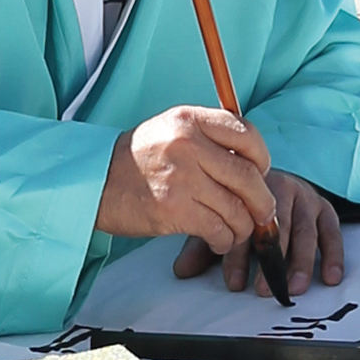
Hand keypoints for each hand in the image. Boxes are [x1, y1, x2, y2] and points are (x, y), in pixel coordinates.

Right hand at [97, 104, 277, 255]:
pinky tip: (220, 240)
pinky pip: (217, 229)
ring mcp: (181, 177)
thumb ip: (211, 137)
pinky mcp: (172, 209)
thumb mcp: (173, 129)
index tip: (262, 172)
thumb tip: (255, 165)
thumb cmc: (139, 158)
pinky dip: (225, 239)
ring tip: (238, 230)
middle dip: (262, 200)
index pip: (247, 134)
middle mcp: (188, 144)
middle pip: (248, 176)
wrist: (97, 181)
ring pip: (236, 208)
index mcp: (190, 119)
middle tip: (263, 212)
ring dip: (244, 226)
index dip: (262, 158)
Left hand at [171, 168, 347, 297]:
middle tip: (264, 290)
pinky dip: (333, 255)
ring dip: (301, 262)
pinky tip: (329, 277)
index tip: (234, 283)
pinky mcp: (325, 208)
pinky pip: (332, 232)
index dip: (239, 255)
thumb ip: (202, 246)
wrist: (274, 181)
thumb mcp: (221, 221)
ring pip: (305, 232)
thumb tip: (182, 271)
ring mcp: (305, 199)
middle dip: (271, 262)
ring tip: (294, 287)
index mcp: (249, 190)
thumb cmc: (243, 207)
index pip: (244, 224)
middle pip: (278, 227)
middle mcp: (280, 190)